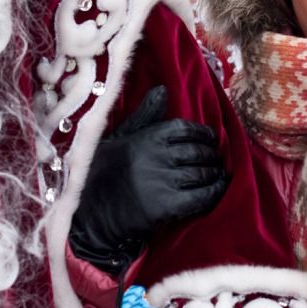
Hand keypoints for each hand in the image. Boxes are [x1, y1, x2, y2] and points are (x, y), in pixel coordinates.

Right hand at [69, 86, 227, 272]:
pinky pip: (201, 196)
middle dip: (211, 155)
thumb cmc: (100, 174)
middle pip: (197, 151)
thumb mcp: (117, 139)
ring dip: (214, 173)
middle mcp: (155, 156)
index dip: (203, 134)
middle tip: (215, 160)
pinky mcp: (166, 207)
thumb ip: (144, 116)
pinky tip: (219, 188)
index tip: (210, 139)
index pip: (185, 129)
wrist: (87, 217)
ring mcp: (161, 181)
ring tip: (217, 174)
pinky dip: (215, 191)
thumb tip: (163, 90)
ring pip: (202, 173)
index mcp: (145, 137)